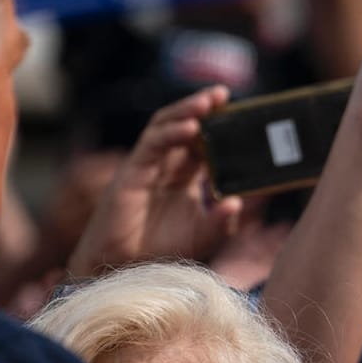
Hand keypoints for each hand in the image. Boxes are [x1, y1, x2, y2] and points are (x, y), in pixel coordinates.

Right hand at [68, 86, 243, 277]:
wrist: (123, 268)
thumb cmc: (160, 252)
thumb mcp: (201, 238)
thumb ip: (220, 223)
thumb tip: (237, 203)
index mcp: (184, 179)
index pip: (202, 144)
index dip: (217, 127)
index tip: (238, 112)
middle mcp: (166, 168)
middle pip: (183, 126)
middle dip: (202, 108)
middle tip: (223, 94)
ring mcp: (147, 167)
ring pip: (164, 127)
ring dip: (186, 112)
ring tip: (208, 102)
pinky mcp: (131, 173)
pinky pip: (151, 146)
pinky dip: (170, 134)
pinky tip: (190, 128)